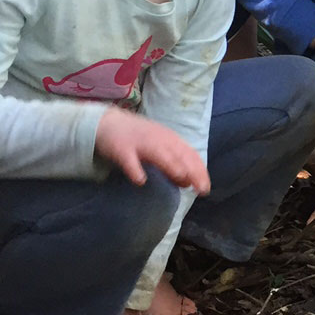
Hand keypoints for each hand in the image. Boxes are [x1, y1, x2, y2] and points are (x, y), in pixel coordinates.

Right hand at [95, 108, 209, 193]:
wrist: (109, 123)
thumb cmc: (139, 139)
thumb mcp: (161, 147)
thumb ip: (175, 162)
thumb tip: (188, 182)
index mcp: (170, 139)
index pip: (190, 154)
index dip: (200, 171)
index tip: (205, 189)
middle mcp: (159, 139)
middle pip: (179, 155)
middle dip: (192, 171)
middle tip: (201, 190)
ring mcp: (140, 143)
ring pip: (158, 154)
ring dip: (171, 166)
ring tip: (182, 179)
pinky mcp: (121, 149)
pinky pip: (129, 160)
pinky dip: (135, 169)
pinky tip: (140, 180)